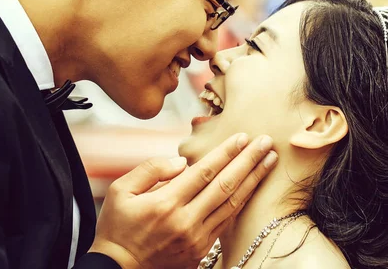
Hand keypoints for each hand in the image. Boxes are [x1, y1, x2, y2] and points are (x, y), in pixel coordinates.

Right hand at [89, 133, 277, 268]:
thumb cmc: (117, 225)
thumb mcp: (120, 190)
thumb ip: (150, 169)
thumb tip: (181, 162)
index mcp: (165, 203)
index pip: (204, 171)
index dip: (226, 152)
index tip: (242, 137)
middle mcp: (185, 221)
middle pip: (226, 185)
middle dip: (249, 161)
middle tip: (266, 142)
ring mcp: (196, 238)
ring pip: (233, 204)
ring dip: (254, 180)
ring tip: (269, 161)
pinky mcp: (201, 250)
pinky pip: (227, 221)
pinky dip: (242, 202)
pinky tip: (253, 186)